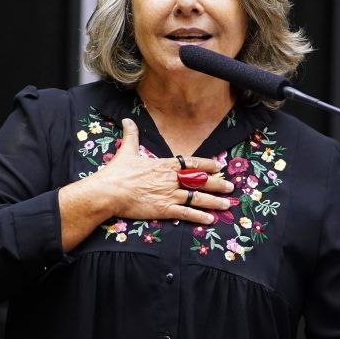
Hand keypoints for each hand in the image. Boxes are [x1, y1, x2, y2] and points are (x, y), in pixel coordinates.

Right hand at [92, 118, 233, 223]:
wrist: (109, 192)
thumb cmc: (117, 172)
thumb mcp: (127, 151)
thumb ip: (131, 135)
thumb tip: (128, 119)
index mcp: (164, 164)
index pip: (192, 163)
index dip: (208, 165)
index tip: (219, 166)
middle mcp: (171, 179)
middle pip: (200, 181)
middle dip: (217, 183)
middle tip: (230, 186)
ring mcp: (169, 195)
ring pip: (197, 198)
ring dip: (214, 201)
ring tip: (226, 204)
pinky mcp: (164, 210)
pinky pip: (186, 213)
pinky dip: (199, 217)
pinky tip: (210, 219)